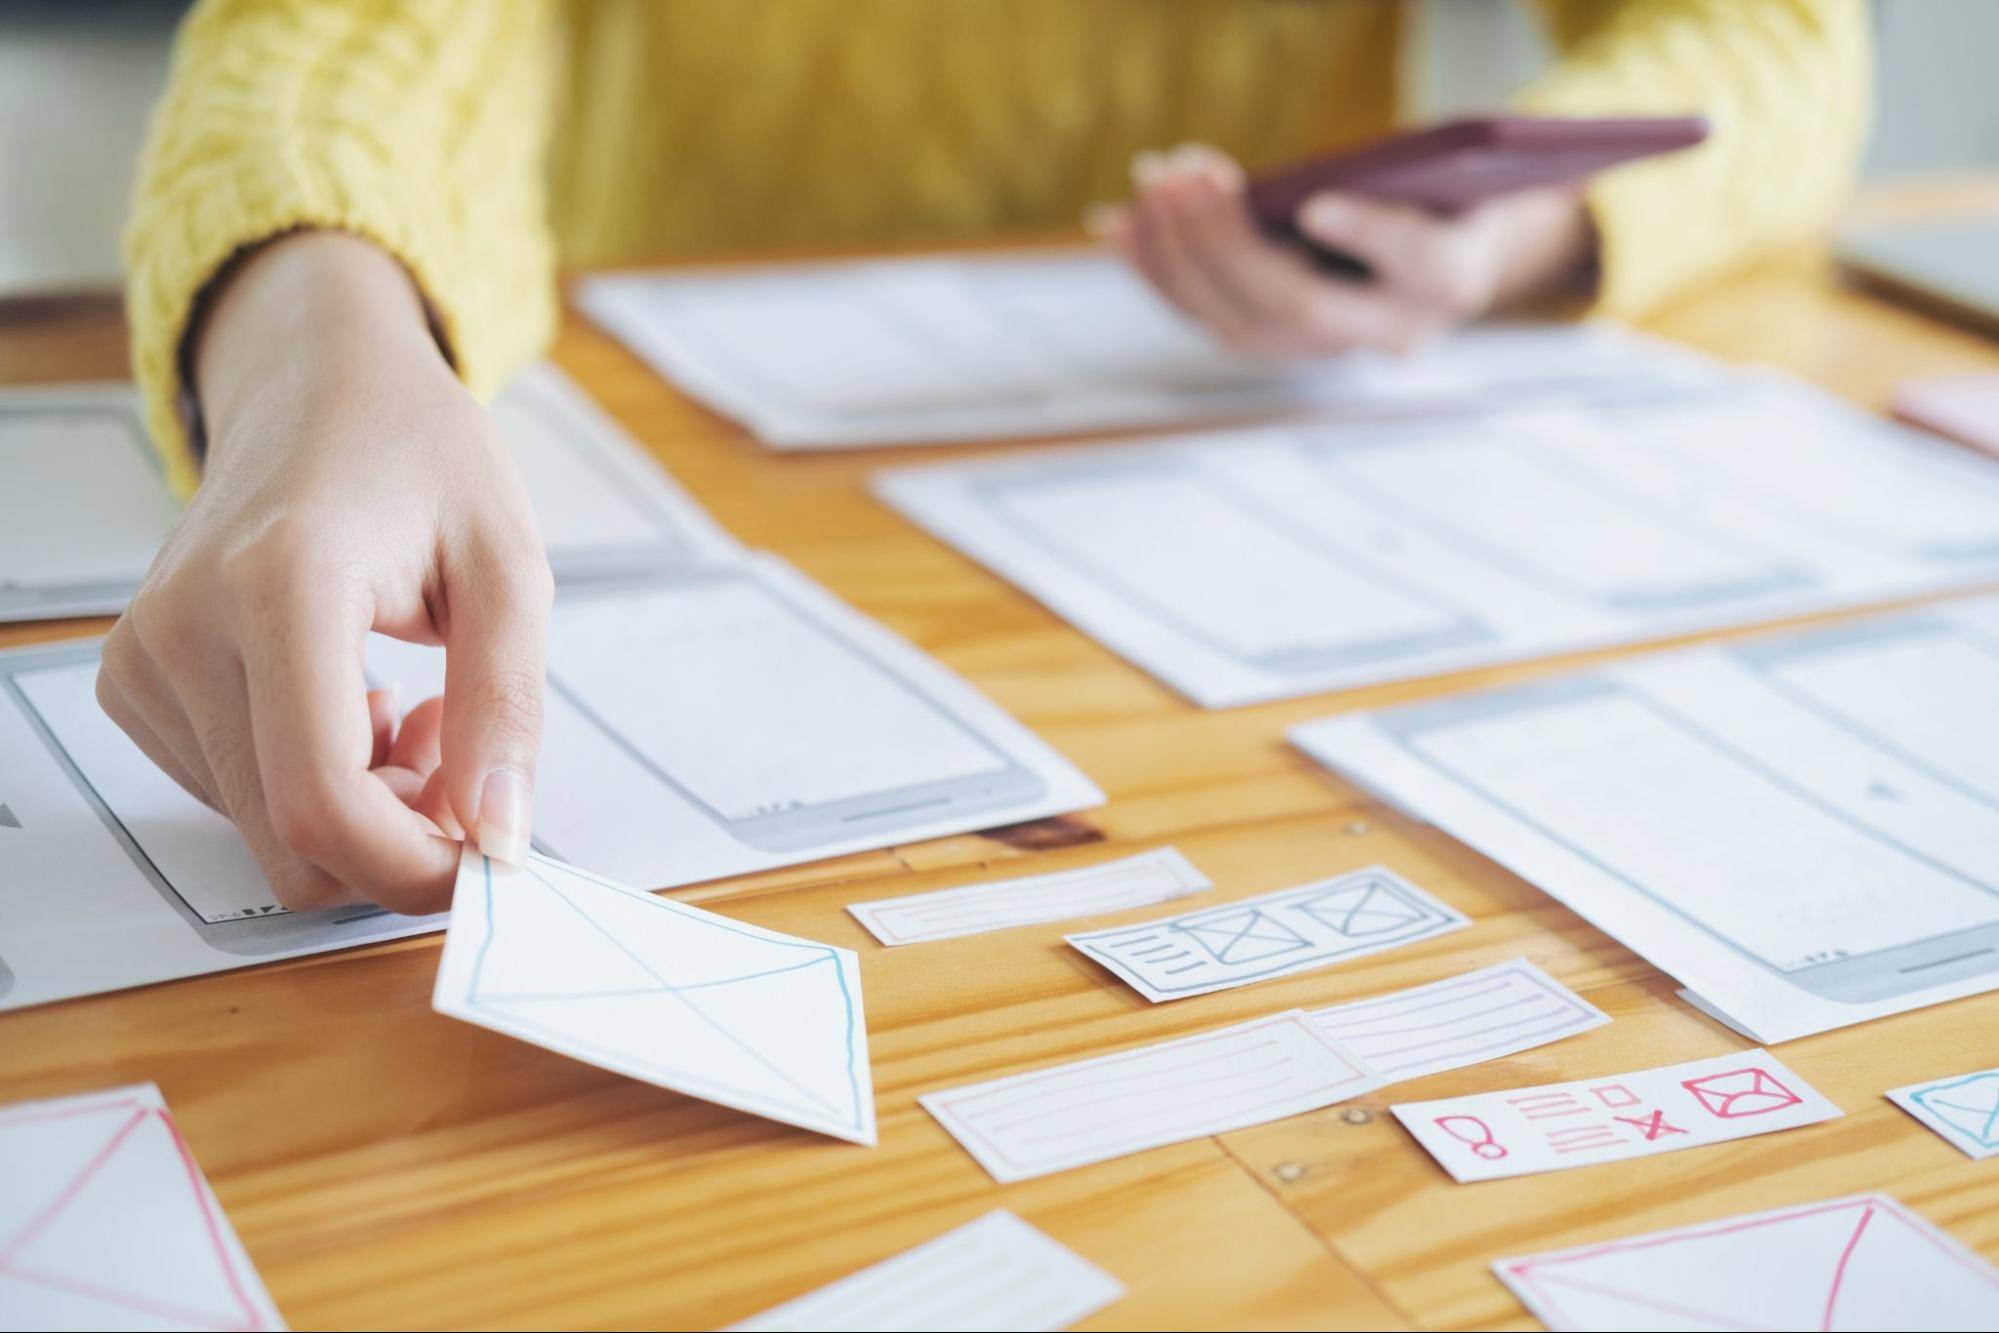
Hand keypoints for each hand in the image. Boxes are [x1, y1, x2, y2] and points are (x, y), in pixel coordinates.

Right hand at [98, 231, 551, 913]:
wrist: (317, 387)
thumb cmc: (420, 456)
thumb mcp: (509, 563)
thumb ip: (507, 704)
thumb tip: (499, 835)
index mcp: (280, 584)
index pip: (322, 802)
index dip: (413, 867)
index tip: (490, 860)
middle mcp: (186, 628)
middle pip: (290, 841)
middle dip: (399, 841)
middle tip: (462, 759)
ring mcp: (145, 659)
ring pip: (266, 833)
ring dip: (364, 807)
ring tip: (412, 707)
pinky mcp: (133, 682)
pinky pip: (235, 798)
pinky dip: (312, 782)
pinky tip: (352, 702)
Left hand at [1092, 142, 1594, 356]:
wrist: (1438, 257)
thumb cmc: (1444, 197)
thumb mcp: (1448, 174)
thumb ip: (1410, 175)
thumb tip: (1324, 194)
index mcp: (1447, 280)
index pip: (1414, 263)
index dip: (1365, 234)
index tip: (1319, 204)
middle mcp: (1384, 331)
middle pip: (1299, 304)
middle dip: (1231, 240)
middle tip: (1186, 171)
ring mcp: (1320, 348)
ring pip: (1236, 319)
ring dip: (1179, 250)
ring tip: (1152, 180)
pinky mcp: (1269, 339)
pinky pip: (1202, 313)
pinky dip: (1154, 267)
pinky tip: (1117, 222)